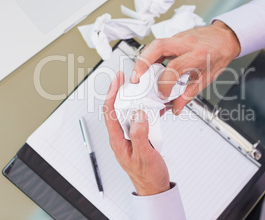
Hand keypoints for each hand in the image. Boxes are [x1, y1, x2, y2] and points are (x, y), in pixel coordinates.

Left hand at [104, 71, 169, 195]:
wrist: (154, 187)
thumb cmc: (147, 175)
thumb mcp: (144, 156)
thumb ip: (139, 135)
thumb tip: (137, 114)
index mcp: (117, 140)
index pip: (109, 111)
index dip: (112, 93)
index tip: (118, 79)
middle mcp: (121, 136)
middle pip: (117, 108)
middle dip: (122, 91)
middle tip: (130, 79)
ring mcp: (130, 136)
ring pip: (129, 112)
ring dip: (135, 99)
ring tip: (143, 89)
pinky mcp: (139, 136)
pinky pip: (139, 119)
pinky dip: (145, 110)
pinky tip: (153, 106)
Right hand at [130, 20, 239, 114]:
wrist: (225, 37)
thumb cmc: (219, 55)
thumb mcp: (207, 78)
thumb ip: (189, 93)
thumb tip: (176, 107)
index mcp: (199, 55)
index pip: (175, 67)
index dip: (165, 83)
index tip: (162, 95)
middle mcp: (187, 43)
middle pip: (158, 47)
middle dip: (143, 63)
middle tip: (136, 79)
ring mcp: (179, 38)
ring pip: (155, 44)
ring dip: (143, 59)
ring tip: (137, 76)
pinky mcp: (174, 38)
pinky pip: (158, 46)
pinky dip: (150, 57)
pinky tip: (147, 68)